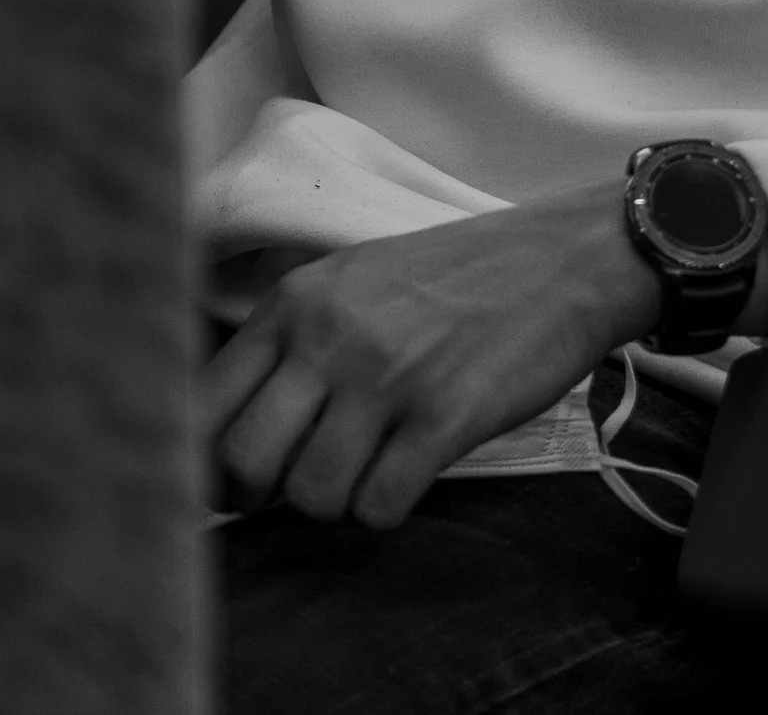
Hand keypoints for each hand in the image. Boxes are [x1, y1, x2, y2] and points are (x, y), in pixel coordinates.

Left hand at [201, 183, 658, 527]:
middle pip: (243, 462)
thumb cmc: (455, 278)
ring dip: (337, 501)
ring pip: (311, 496)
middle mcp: (330, 335)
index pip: (205, 405)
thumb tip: (231, 449)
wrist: (563, 259)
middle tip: (302, 485)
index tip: (234, 483)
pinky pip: (378, 507)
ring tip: (371, 467)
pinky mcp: (442, 417)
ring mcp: (385, 376)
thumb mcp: (356, 283)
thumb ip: (293, 346)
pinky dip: (388, 507)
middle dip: (263, 496)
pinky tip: (412, 470)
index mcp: (298, 301)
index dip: (206, 463)